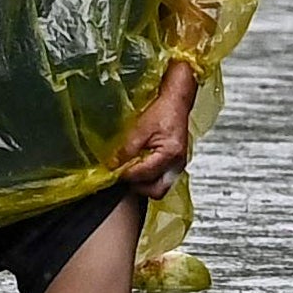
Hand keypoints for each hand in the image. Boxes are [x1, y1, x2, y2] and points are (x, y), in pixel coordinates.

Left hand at [113, 61, 198, 194]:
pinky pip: (162, 179)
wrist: (176, 102)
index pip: (144, 175)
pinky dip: (150, 178)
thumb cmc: (163, 111)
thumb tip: (113, 165)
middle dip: (138, 187)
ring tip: (132, 172)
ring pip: (160, 188)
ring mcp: (178, 165)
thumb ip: (126, 149)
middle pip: (156, 190)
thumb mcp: (139, 128)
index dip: (126, 175)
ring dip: (144, 184)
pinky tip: (141, 168)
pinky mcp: (176, 164)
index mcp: (170, 154)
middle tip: (124, 176)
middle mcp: (177, 164)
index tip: (114, 172)